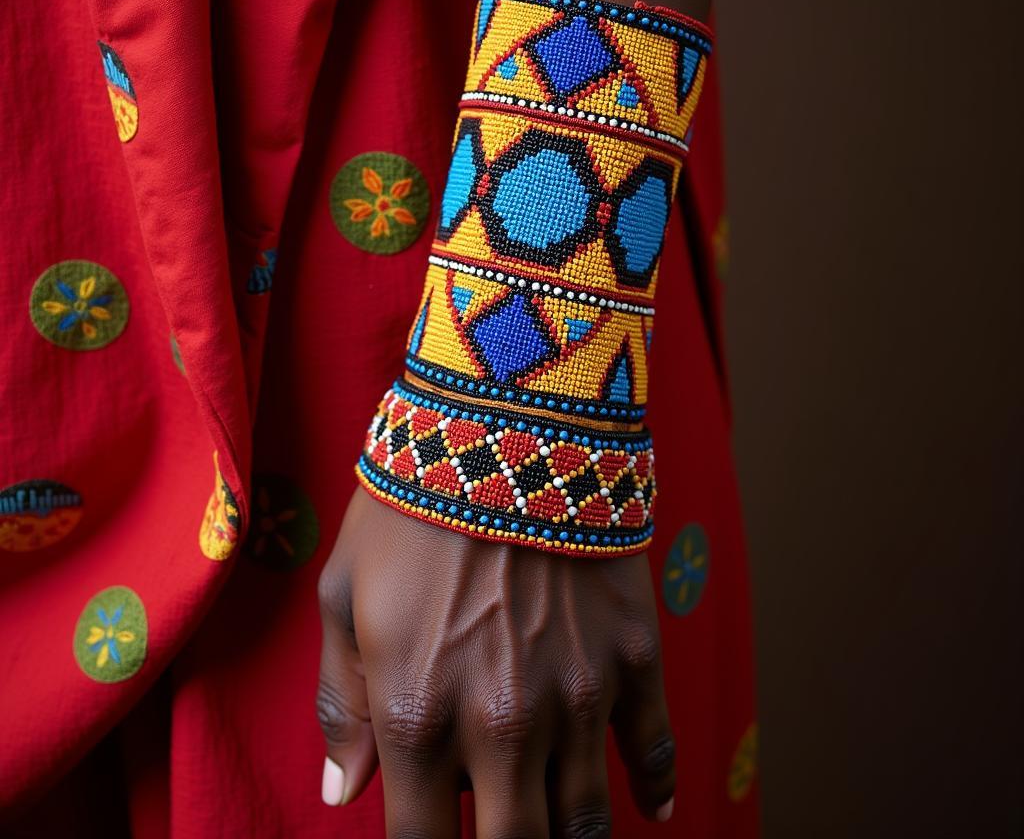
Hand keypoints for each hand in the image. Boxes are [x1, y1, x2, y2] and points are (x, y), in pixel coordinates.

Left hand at [317, 486, 675, 836]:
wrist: (506, 424)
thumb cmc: (410, 508)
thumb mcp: (344, 594)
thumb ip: (341, 702)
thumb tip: (342, 793)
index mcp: (416, 714)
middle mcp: (502, 726)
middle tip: (498, 830)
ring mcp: (578, 697)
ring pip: (586, 824)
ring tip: (554, 827)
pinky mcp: (634, 659)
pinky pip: (657, 753)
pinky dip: (655, 792)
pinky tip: (650, 810)